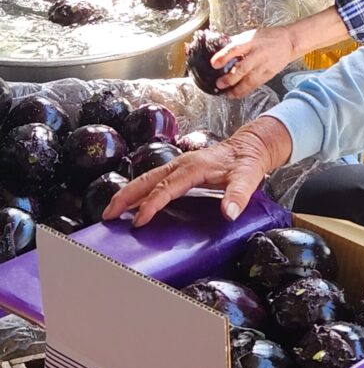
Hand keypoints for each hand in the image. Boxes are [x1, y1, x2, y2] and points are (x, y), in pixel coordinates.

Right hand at [102, 117, 292, 226]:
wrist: (250, 146)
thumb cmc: (246, 162)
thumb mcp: (248, 178)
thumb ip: (238, 195)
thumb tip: (229, 213)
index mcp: (193, 167)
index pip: (166, 188)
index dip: (151, 204)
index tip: (139, 221)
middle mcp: (181, 164)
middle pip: (147, 180)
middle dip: (125, 196)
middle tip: (107, 214)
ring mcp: (178, 165)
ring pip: (147, 179)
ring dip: (128, 194)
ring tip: (111, 211)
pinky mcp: (180, 169)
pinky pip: (154, 180)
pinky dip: (139, 191)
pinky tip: (132, 203)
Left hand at [211, 25, 297, 97]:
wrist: (288, 42)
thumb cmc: (268, 37)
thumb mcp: (251, 34)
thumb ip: (237, 42)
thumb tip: (220, 49)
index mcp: (251, 41)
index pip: (235, 48)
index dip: (224, 56)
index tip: (214, 64)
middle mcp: (258, 54)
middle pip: (243, 68)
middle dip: (230, 78)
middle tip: (219, 84)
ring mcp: (264, 65)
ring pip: (250, 80)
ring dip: (237, 89)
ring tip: (228, 94)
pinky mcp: (269, 74)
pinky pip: (256, 84)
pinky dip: (246, 91)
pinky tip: (238, 94)